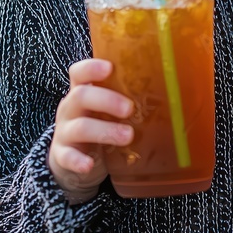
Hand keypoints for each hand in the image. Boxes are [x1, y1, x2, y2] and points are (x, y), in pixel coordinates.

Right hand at [48, 58, 133, 203]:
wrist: (75, 160)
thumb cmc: (99, 125)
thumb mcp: (108, 110)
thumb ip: (126, 98)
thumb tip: (169, 88)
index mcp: (82, 92)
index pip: (79, 72)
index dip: (92, 67)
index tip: (110, 68)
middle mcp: (70, 108)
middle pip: (81, 96)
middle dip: (107, 100)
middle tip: (129, 108)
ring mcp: (64, 132)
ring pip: (80, 127)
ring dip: (104, 131)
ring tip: (128, 136)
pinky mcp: (63, 155)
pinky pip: (66, 156)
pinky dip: (78, 160)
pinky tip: (89, 164)